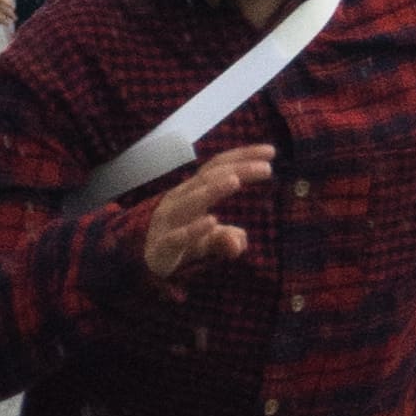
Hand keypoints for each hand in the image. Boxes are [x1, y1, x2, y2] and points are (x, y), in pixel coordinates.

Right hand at [131, 132, 272, 288]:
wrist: (144, 263)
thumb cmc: (180, 242)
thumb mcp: (208, 240)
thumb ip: (226, 238)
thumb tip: (240, 240)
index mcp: (192, 191)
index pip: (218, 167)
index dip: (242, 157)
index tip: (271, 152)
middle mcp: (180, 199)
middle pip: (208, 178)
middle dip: (237, 170)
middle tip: (267, 168)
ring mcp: (169, 221)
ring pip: (191, 201)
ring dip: (213, 189)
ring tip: (235, 180)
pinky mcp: (163, 245)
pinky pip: (179, 235)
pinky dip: (195, 228)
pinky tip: (212, 221)